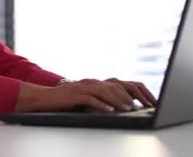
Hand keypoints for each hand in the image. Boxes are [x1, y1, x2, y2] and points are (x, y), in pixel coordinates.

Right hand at [14, 78, 152, 112]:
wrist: (45, 98)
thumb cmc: (66, 100)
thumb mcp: (87, 97)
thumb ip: (101, 98)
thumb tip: (122, 105)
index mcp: (96, 82)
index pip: (121, 84)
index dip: (135, 91)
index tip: (148, 101)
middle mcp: (92, 82)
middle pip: (115, 87)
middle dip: (130, 97)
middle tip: (141, 107)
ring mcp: (83, 87)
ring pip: (105, 92)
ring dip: (118, 101)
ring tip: (128, 109)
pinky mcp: (75, 95)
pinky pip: (90, 99)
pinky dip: (101, 105)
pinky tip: (109, 111)